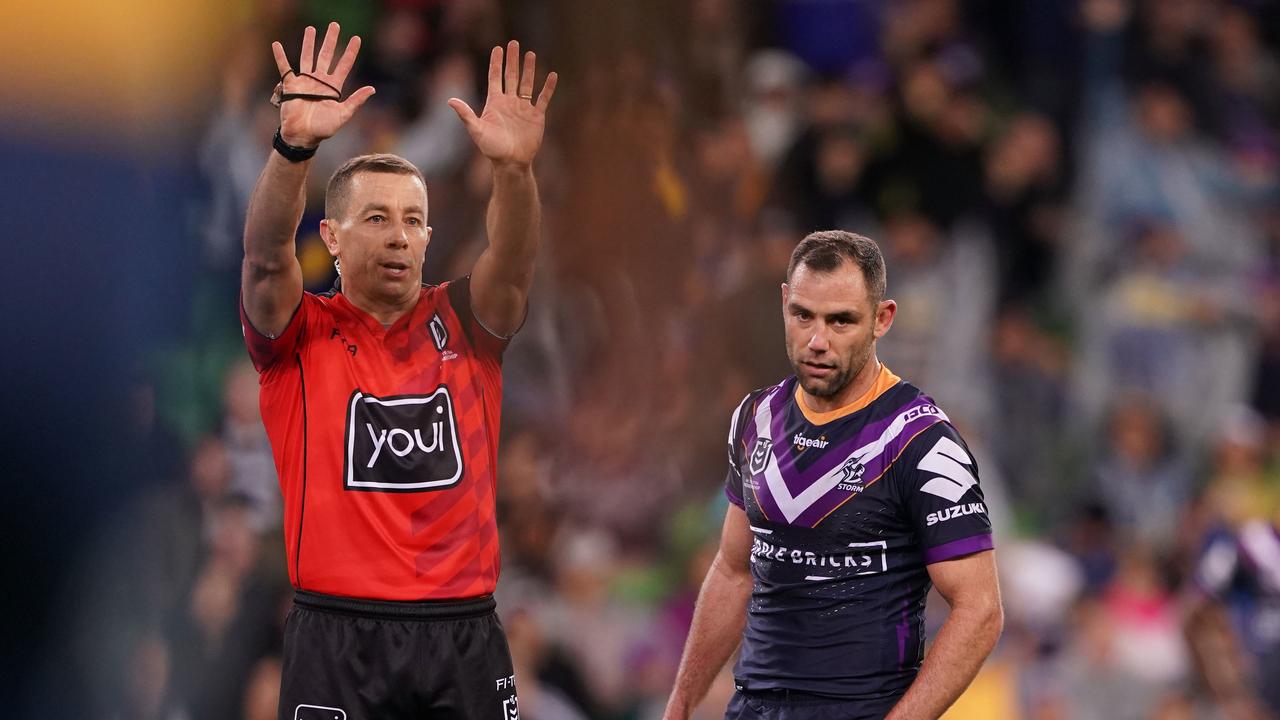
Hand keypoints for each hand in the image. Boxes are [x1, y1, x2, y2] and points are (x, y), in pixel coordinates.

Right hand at [271, 22, 375, 147]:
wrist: (302, 136)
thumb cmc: (323, 128)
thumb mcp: (343, 114)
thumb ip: (356, 101)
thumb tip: (372, 89)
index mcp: (333, 88)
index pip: (344, 65)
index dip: (350, 52)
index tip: (356, 39)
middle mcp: (320, 82)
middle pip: (326, 56)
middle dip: (331, 41)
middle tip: (335, 25)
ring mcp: (305, 82)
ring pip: (307, 57)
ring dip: (309, 43)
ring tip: (311, 29)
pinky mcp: (290, 85)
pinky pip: (284, 68)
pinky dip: (280, 56)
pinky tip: (276, 44)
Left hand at [448, 40, 557, 168]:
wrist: (510, 163)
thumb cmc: (491, 149)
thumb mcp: (476, 130)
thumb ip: (466, 114)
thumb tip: (450, 100)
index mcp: (495, 103)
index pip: (495, 77)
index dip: (496, 63)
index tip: (498, 48)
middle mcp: (509, 102)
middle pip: (511, 76)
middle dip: (512, 60)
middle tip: (514, 43)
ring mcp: (523, 108)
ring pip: (527, 84)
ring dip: (529, 69)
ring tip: (531, 54)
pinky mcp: (536, 116)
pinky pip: (543, 99)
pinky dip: (548, 88)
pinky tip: (552, 75)